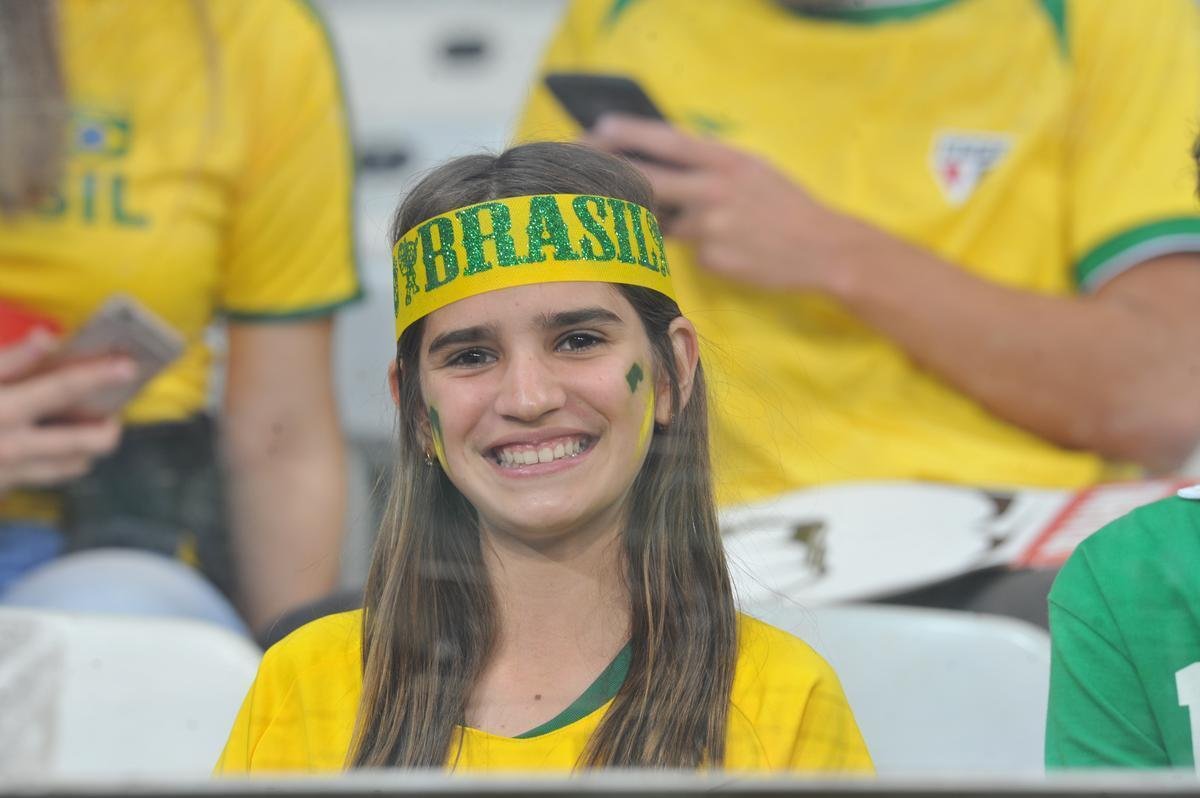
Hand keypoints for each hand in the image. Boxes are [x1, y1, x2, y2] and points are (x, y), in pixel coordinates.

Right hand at [0, 329, 133, 493]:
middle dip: (109, 428)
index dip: (99, 374)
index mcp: (1, 411)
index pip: (64, 389)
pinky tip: (48, 442)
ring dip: (86, 448)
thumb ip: (6, 361)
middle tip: (111, 412)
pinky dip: (57, 461)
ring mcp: (7, 475)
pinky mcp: (0, 490)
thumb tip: (46, 338)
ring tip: (86, 426)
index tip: (129, 365)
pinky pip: (42, 476)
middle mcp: (11, 448)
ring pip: (71, 466)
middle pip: (87, 443)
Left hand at [588, 115, 858, 290]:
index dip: (628, 134)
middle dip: (614, 176)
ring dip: (666, 222)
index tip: (598, 128)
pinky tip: (733, 250)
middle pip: (649, 180)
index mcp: (726, 160)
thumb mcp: (751, 169)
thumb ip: (708, 164)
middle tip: (584, 175)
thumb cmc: (784, 204)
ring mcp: (713, 226)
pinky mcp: (712, 259)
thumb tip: (659, 158)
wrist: (824, 247)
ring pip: (665, 222)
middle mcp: (716, 190)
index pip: (667, 141)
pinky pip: (689, 252)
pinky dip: (700, 249)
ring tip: (704, 223)